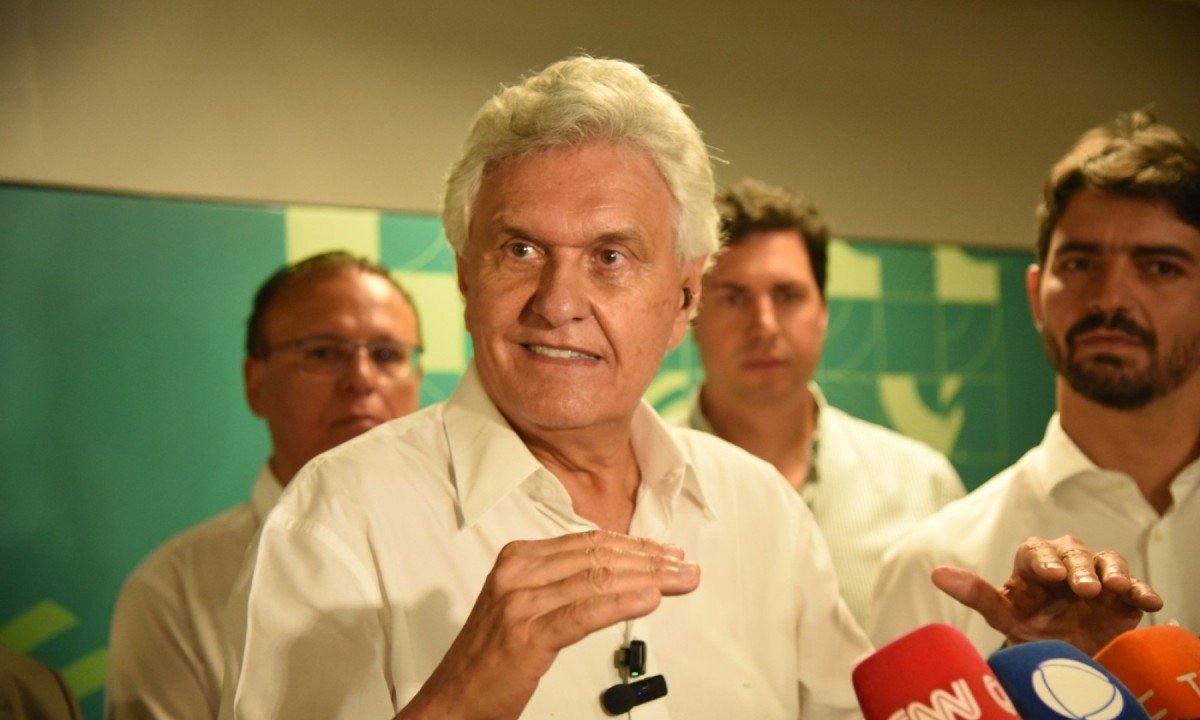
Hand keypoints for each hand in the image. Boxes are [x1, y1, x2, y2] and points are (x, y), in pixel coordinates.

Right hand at [397, 530, 699, 719]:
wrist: (452, 699)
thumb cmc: (489, 657)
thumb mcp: (520, 604)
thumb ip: (558, 582)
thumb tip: (614, 571)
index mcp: (517, 559)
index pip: (588, 543)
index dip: (634, 545)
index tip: (665, 552)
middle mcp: (518, 573)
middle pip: (598, 557)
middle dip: (649, 560)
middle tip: (684, 566)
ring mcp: (521, 602)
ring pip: (597, 580)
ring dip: (647, 578)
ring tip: (678, 581)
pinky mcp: (527, 634)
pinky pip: (585, 612)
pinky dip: (622, 603)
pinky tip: (649, 600)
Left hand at [931, 535, 1162, 654]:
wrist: (1064, 658)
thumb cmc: (1030, 631)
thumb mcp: (1004, 616)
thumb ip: (975, 595)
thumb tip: (936, 574)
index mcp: (1034, 564)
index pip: (1036, 551)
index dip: (1044, 559)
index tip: (1050, 575)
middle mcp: (1065, 563)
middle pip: (1072, 552)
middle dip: (1076, 567)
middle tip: (1083, 588)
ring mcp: (1096, 576)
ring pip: (1105, 561)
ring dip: (1111, 572)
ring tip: (1112, 589)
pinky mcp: (1122, 594)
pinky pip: (1134, 585)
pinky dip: (1141, 589)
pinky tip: (1149, 601)